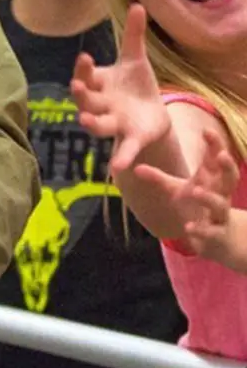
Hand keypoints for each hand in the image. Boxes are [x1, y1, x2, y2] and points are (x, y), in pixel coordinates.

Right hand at [70, 4, 169, 174]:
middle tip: (77, 86)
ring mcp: (114, 123)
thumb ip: (133, 35)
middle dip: (81, 95)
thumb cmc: (136, 85)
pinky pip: (123, 149)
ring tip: (84, 121)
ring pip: (98, 124)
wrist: (151, 116)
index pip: (87, 75)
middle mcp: (101, 105)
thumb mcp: (135, 60)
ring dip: (91, 123)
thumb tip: (136, 4)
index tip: (84, 57)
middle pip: (87, 100)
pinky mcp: (131, 139)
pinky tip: (118, 167)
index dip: (83, 69)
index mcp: (101, 84)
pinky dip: (120, 158)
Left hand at [135, 129, 239, 260]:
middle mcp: (220, 195)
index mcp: (212, 181)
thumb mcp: (176, 189)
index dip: (215, 145)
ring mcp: (220, 214)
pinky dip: (201, 230)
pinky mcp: (216, 234)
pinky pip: (211, 231)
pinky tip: (188, 228)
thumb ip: (158, 177)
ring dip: (208, 197)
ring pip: (220, 204)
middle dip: (228, 166)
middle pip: (231, 178)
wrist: (219, 237)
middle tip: (220, 155)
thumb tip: (135, 167)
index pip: (217, 160)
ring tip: (195, 190)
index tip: (207, 130)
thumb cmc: (196, 206)